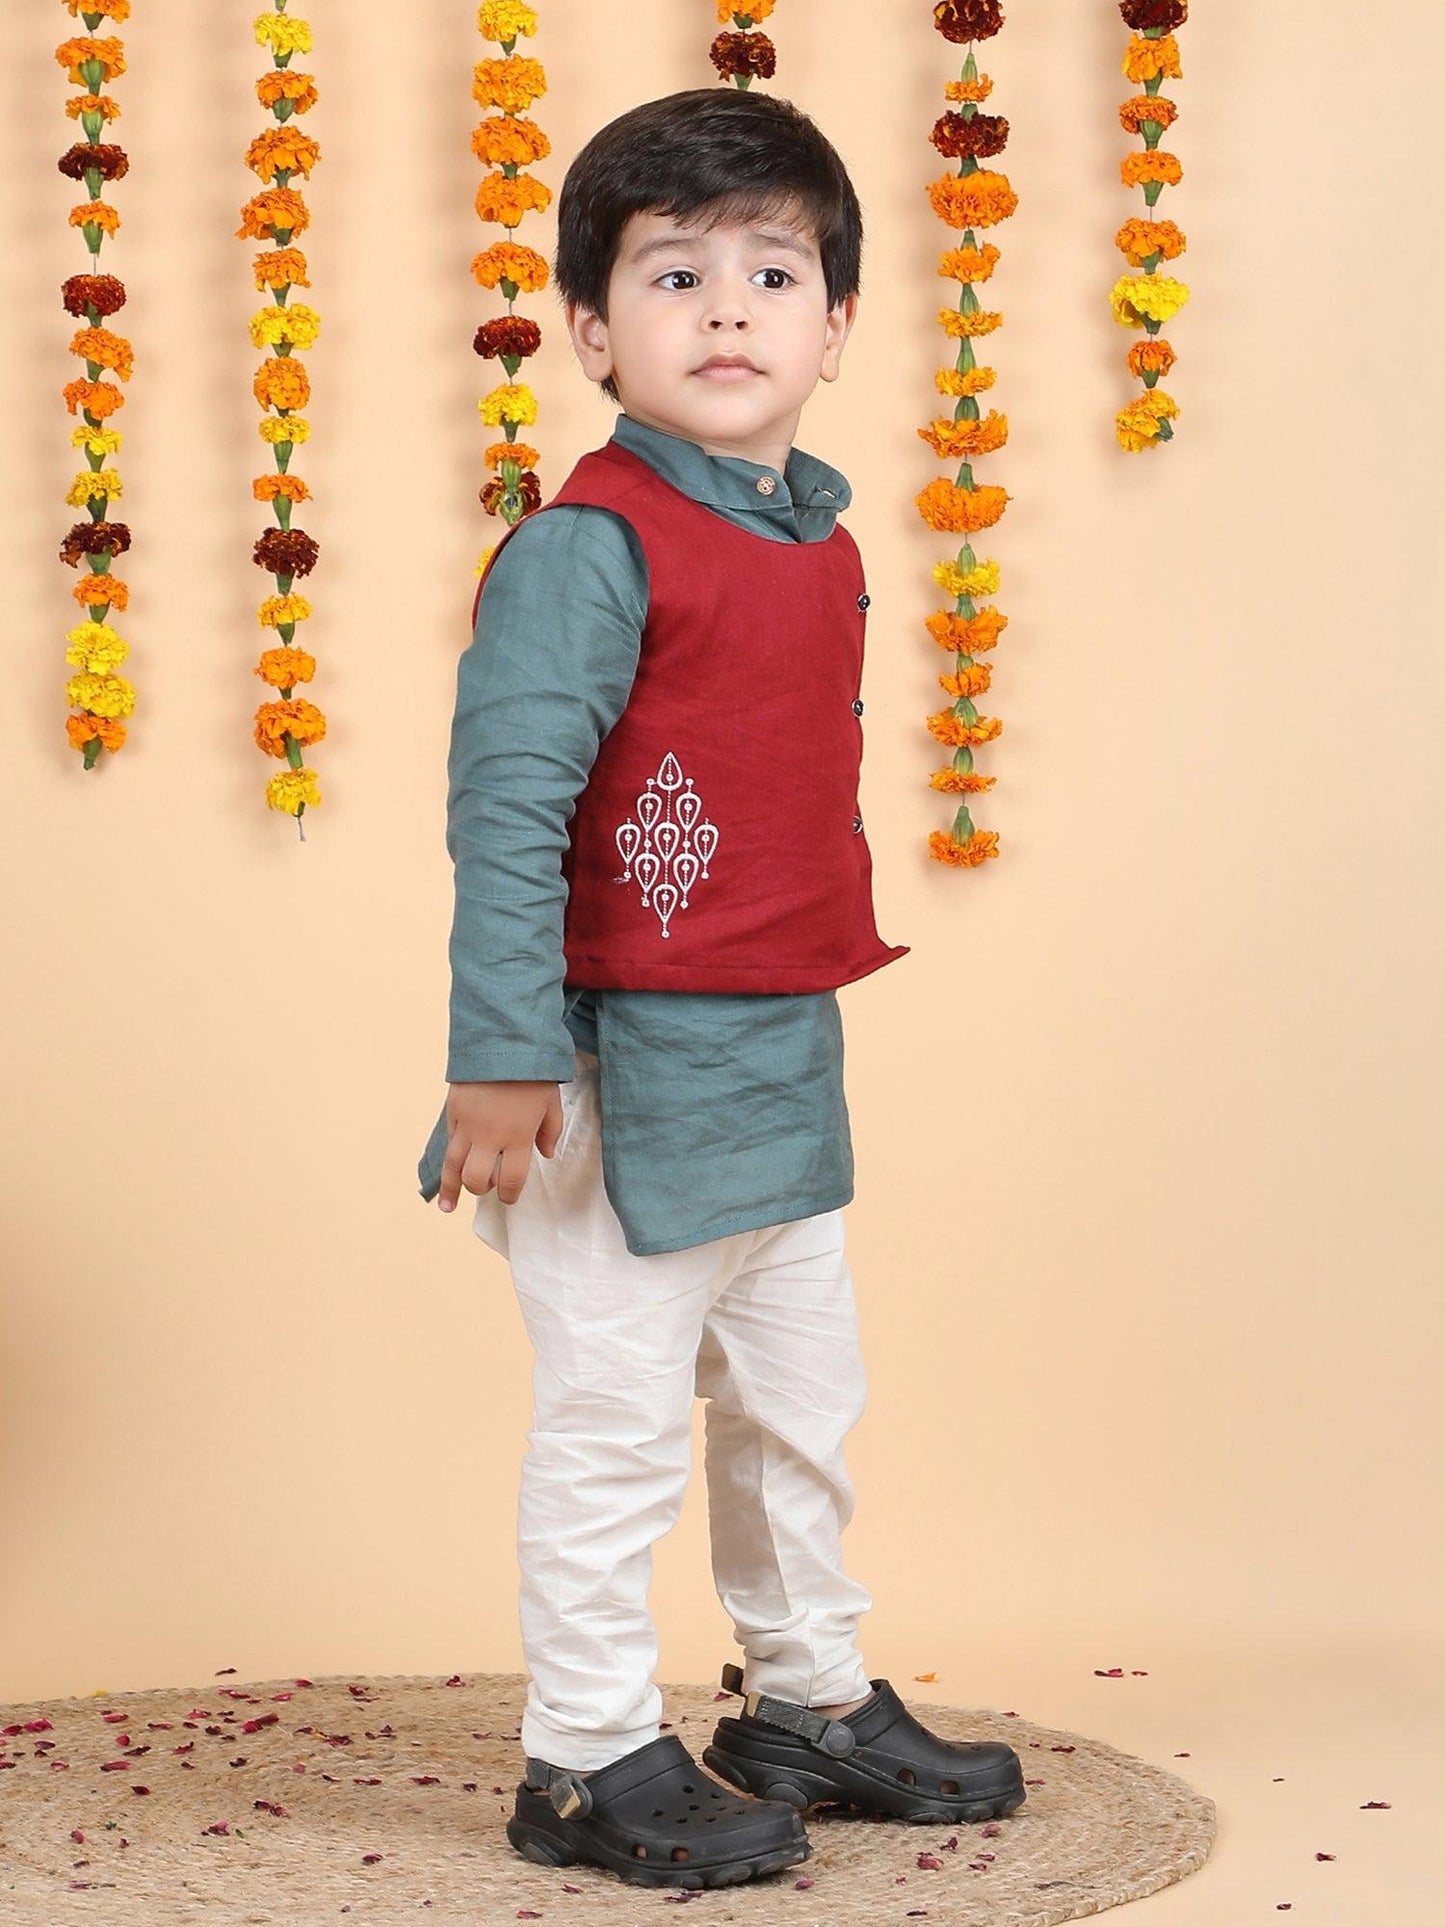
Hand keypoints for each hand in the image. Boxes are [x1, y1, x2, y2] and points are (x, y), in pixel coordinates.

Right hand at [436, 1079, 562, 1213]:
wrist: (503, 1041)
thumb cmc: (533, 1072)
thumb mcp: (551, 1102)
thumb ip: (550, 1131)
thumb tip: (546, 1154)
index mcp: (518, 1137)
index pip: (510, 1180)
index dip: (508, 1195)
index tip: (508, 1198)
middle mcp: (490, 1137)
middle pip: (476, 1179)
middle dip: (481, 1189)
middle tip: (485, 1188)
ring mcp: (467, 1125)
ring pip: (453, 1166)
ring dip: (450, 1188)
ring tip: (448, 1207)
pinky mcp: (453, 1111)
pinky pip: (449, 1141)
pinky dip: (451, 1156)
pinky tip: (450, 1166)